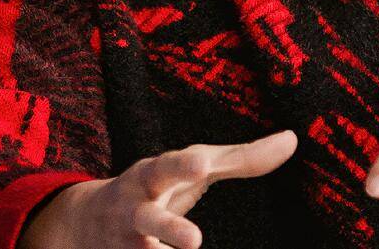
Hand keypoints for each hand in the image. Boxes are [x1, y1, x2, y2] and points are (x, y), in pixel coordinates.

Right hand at [19, 129, 297, 248]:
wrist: (86, 221)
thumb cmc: (160, 184)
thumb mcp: (194, 166)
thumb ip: (242, 157)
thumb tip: (292, 139)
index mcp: (154, 175)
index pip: (168, 166)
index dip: (184, 164)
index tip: (201, 164)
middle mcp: (135, 209)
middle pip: (147, 218)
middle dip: (167, 227)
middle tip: (194, 240)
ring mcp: (126, 242)